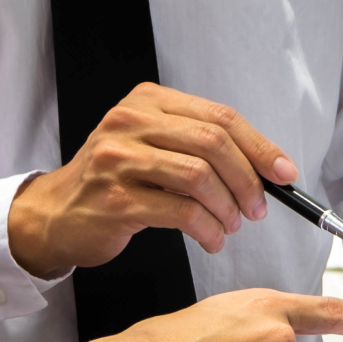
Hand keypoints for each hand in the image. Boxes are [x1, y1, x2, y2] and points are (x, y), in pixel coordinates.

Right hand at [8, 83, 295, 276]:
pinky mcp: (116, 199)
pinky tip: (211, 239)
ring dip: (228, 208)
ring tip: (231, 225)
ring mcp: (119, 159)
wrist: (58, 213)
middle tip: (258, 209)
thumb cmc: (117, 182)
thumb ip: (203, 147)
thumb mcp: (156, 147)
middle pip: (214, 143)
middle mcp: (130, 123)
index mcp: (148, 102)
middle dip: (248, 181)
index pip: (220, 117)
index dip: (260, 147)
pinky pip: (182, 212)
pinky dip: (208, 230)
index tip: (284, 174)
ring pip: (200, 177)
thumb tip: (270, 169)